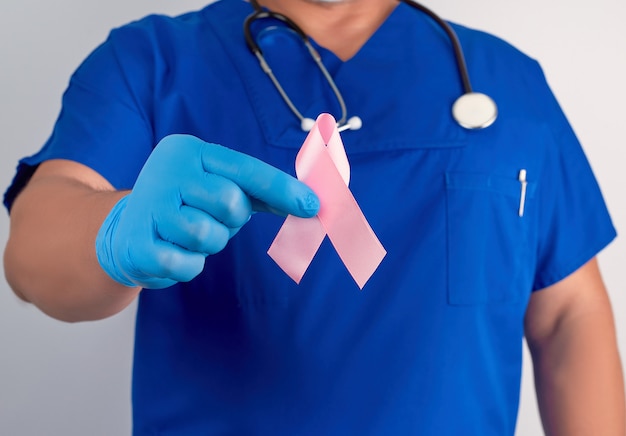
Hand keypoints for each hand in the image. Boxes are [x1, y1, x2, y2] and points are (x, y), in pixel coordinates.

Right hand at [96, 134, 318, 288]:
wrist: (125, 231)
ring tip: (189, 234)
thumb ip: (262, 191)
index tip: (313, 206)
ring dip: (209, 243)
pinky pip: (187, 264)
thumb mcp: (220, 186)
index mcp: (189, 151)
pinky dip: (188, 264)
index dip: (283, 189)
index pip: (245, 169)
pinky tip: (172, 251)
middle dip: (230, 220)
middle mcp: (166, 171)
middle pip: (230, 203)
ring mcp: (148, 207)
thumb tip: (311, 202)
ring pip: (208, 235)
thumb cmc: (187, 205)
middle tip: (212, 217)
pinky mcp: (137, 244)